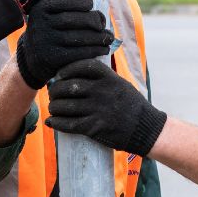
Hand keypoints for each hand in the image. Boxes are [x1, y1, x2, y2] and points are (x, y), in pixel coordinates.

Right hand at [16, 0, 112, 89]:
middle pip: (72, 19)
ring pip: (78, 38)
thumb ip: (69, 7)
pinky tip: (103, 49)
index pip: (64, 1)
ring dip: (98, 37)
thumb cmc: (51, 29)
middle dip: (93, 20)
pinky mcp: (52, 59)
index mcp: (41, 7)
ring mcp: (45, 42)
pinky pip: (78, 53)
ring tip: (108, 37)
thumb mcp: (51, 13)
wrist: (33, 56)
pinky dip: (95, 51)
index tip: (91, 5)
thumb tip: (100, 12)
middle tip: (103, 25)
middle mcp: (40, 24)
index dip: (82, 1)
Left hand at [45, 59, 166, 155]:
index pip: (82, 66)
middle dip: (56, 90)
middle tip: (53, 93)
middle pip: (69, 86)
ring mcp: (97, 110)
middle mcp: (102, 92)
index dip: (67, 69)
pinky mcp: (94, 128)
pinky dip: (57, 123)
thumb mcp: (121, 84)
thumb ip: (103, 78)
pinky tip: (51, 122)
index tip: (60, 74)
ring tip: (53, 108)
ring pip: (65, 106)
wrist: (146, 129)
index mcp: (109, 78)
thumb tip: (79, 74)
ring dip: (54, 107)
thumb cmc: (132, 106)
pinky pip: (69, 124)